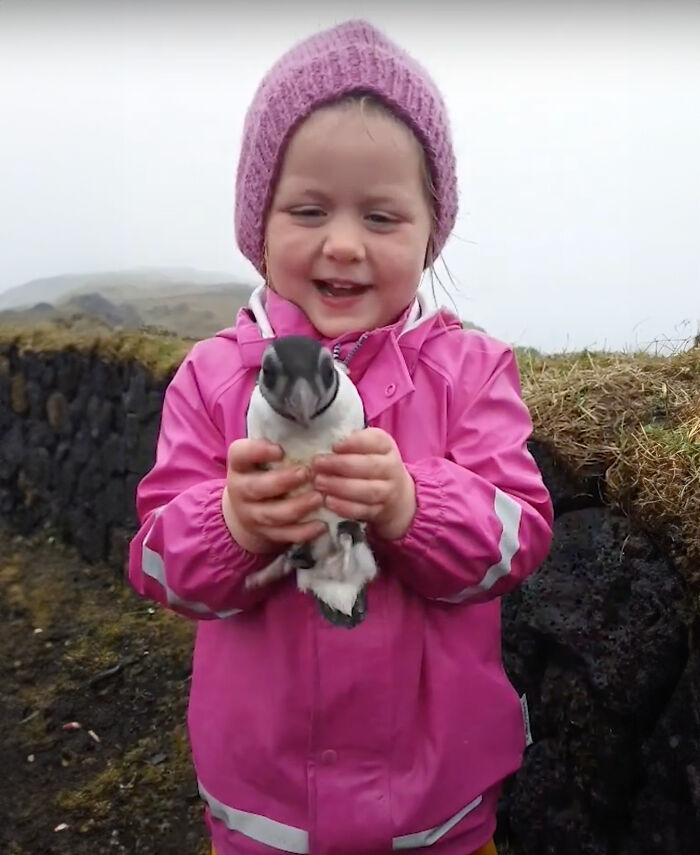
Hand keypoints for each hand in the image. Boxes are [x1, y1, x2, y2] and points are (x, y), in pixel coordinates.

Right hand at [222, 438, 326, 553]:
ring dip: (298, 507)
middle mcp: (240, 490)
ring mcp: (251, 515)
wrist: (245, 509)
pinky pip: (284, 535)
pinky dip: (304, 532)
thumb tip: (314, 425)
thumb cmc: (262, 473)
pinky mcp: (266, 534)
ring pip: (272, 514)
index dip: (258, 451)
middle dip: (282, 481)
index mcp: (239, 465)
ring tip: (319, 498)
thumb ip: (279, 445)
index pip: (240, 454)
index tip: (280, 450)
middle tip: (306, 473)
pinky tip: (322, 525)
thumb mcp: (261, 458)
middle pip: (257, 488)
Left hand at [312, 428, 415, 539]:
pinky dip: (345, 507)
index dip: (354, 442)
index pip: (375, 440)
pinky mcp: (380, 510)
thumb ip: (349, 443)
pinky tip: (329, 501)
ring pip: (368, 490)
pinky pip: (363, 510)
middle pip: (370, 465)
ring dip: (341, 487)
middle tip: (318, 464)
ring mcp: (388, 491)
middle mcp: (391, 468)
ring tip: (319, 482)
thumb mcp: (367, 448)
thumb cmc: (371, 464)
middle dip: (341, 464)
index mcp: (386, 446)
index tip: (334, 446)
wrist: (395, 494)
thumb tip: (321, 440)